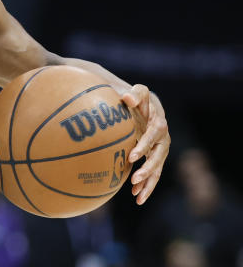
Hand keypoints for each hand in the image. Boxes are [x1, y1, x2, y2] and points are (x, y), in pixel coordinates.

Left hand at [121, 84, 169, 204]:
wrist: (146, 105)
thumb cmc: (138, 98)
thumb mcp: (137, 92)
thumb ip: (134, 94)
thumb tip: (126, 97)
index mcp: (158, 123)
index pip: (152, 136)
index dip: (144, 146)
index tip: (131, 157)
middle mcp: (163, 138)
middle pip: (158, 156)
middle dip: (147, 169)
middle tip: (134, 179)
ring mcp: (161, 149)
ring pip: (158, 169)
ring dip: (148, 182)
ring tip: (137, 195)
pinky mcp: (156, 157)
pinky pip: (154, 174)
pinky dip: (147, 185)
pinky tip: (137, 197)